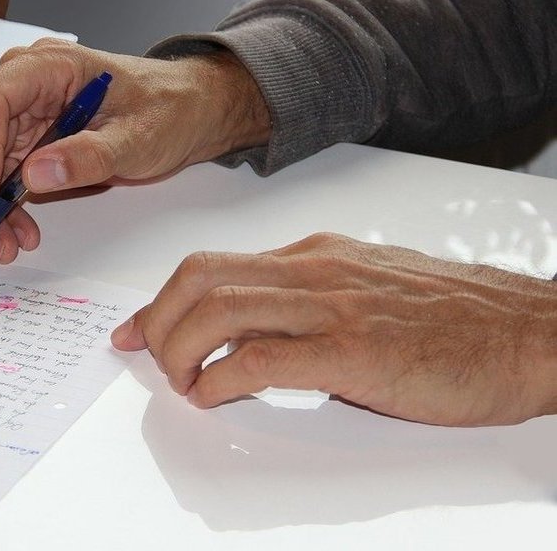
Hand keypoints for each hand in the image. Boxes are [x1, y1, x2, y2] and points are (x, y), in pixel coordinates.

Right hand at [0, 38, 269, 270]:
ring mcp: (26, 113)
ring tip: (2, 250)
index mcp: (48, 66)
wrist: (188, 111)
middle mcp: (27, 85)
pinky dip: (7, 207)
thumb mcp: (137, 137)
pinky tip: (19, 234)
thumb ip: (88, 155)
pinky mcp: (31, 139)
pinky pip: (5, 175)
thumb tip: (33, 174)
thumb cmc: (169, 110)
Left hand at [110, 233, 556, 426]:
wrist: (531, 333)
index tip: (134, 329)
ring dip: (181, 351)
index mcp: (314, 255)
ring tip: (184, 382)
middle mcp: (314, 270)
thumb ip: (308, 301)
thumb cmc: (456, 319)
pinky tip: (217, 396)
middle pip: (199, 279)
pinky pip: (262, 356)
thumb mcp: (366, 291)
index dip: (159, 300)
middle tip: (151, 359)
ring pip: (219, 309)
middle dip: (158, 322)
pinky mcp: (354, 350)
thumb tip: (252, 333)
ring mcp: (333, 306)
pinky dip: (222, 379)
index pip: (211, 265)